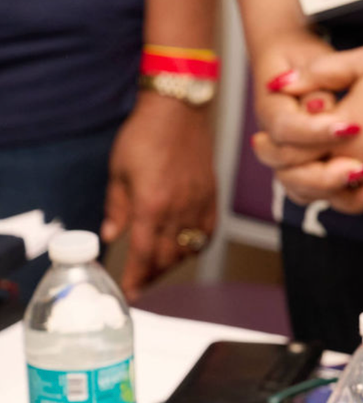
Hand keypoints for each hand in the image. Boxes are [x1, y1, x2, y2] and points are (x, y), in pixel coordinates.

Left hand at [103, 92, 215, 297]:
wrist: (178, 110)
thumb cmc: (145, 135)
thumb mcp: (119, 172)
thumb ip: (117, 208)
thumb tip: (111, 235)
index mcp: (152, 205)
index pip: (143, 254)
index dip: (135, 278)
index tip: (128, 292)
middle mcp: (179, 209)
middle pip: (168, 257)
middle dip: (152, 275)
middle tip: (139, 284)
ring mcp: (199, 203)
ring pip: (189, 248)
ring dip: (173, 263)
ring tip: (159, 268)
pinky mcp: (211, 194)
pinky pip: (207, 231)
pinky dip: (197, 245)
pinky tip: (185, 247)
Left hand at [260, 44, 362, 211]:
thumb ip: (319, 73)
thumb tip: (280, 84)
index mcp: (343, 133)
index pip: (293, 151)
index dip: (275, 145)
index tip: (264, 137)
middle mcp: (360, 161)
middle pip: (310, 180)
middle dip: (291, 169)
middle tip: (279, 158)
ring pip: (338, 194)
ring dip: (319, 185)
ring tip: (310, 169)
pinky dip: (353, 190)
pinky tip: (350, 175)